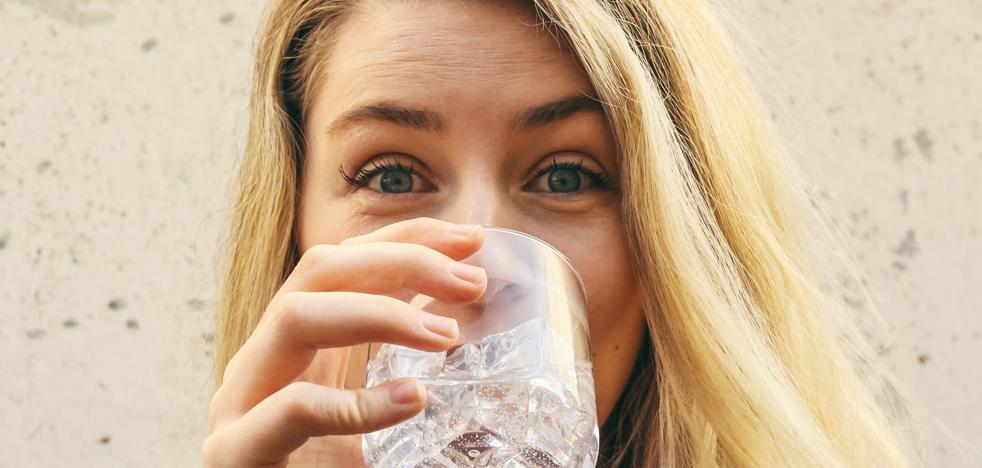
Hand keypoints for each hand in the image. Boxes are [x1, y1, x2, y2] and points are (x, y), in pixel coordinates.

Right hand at [202, 218, 486, 466]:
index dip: (406, 237)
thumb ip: (403, 371)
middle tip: (471, 280)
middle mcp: (264, 359)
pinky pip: (289, 411)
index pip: (346, 261)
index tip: (471, 238)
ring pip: (294, 317)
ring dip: (379, 312)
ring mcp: (240, 403)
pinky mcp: (234, 454)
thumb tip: (475, 337)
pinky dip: (354, 403)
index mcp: (296, 344)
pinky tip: (409, 401)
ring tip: (446, 334)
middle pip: (319, 271)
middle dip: (400, 261)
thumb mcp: (373, 411)